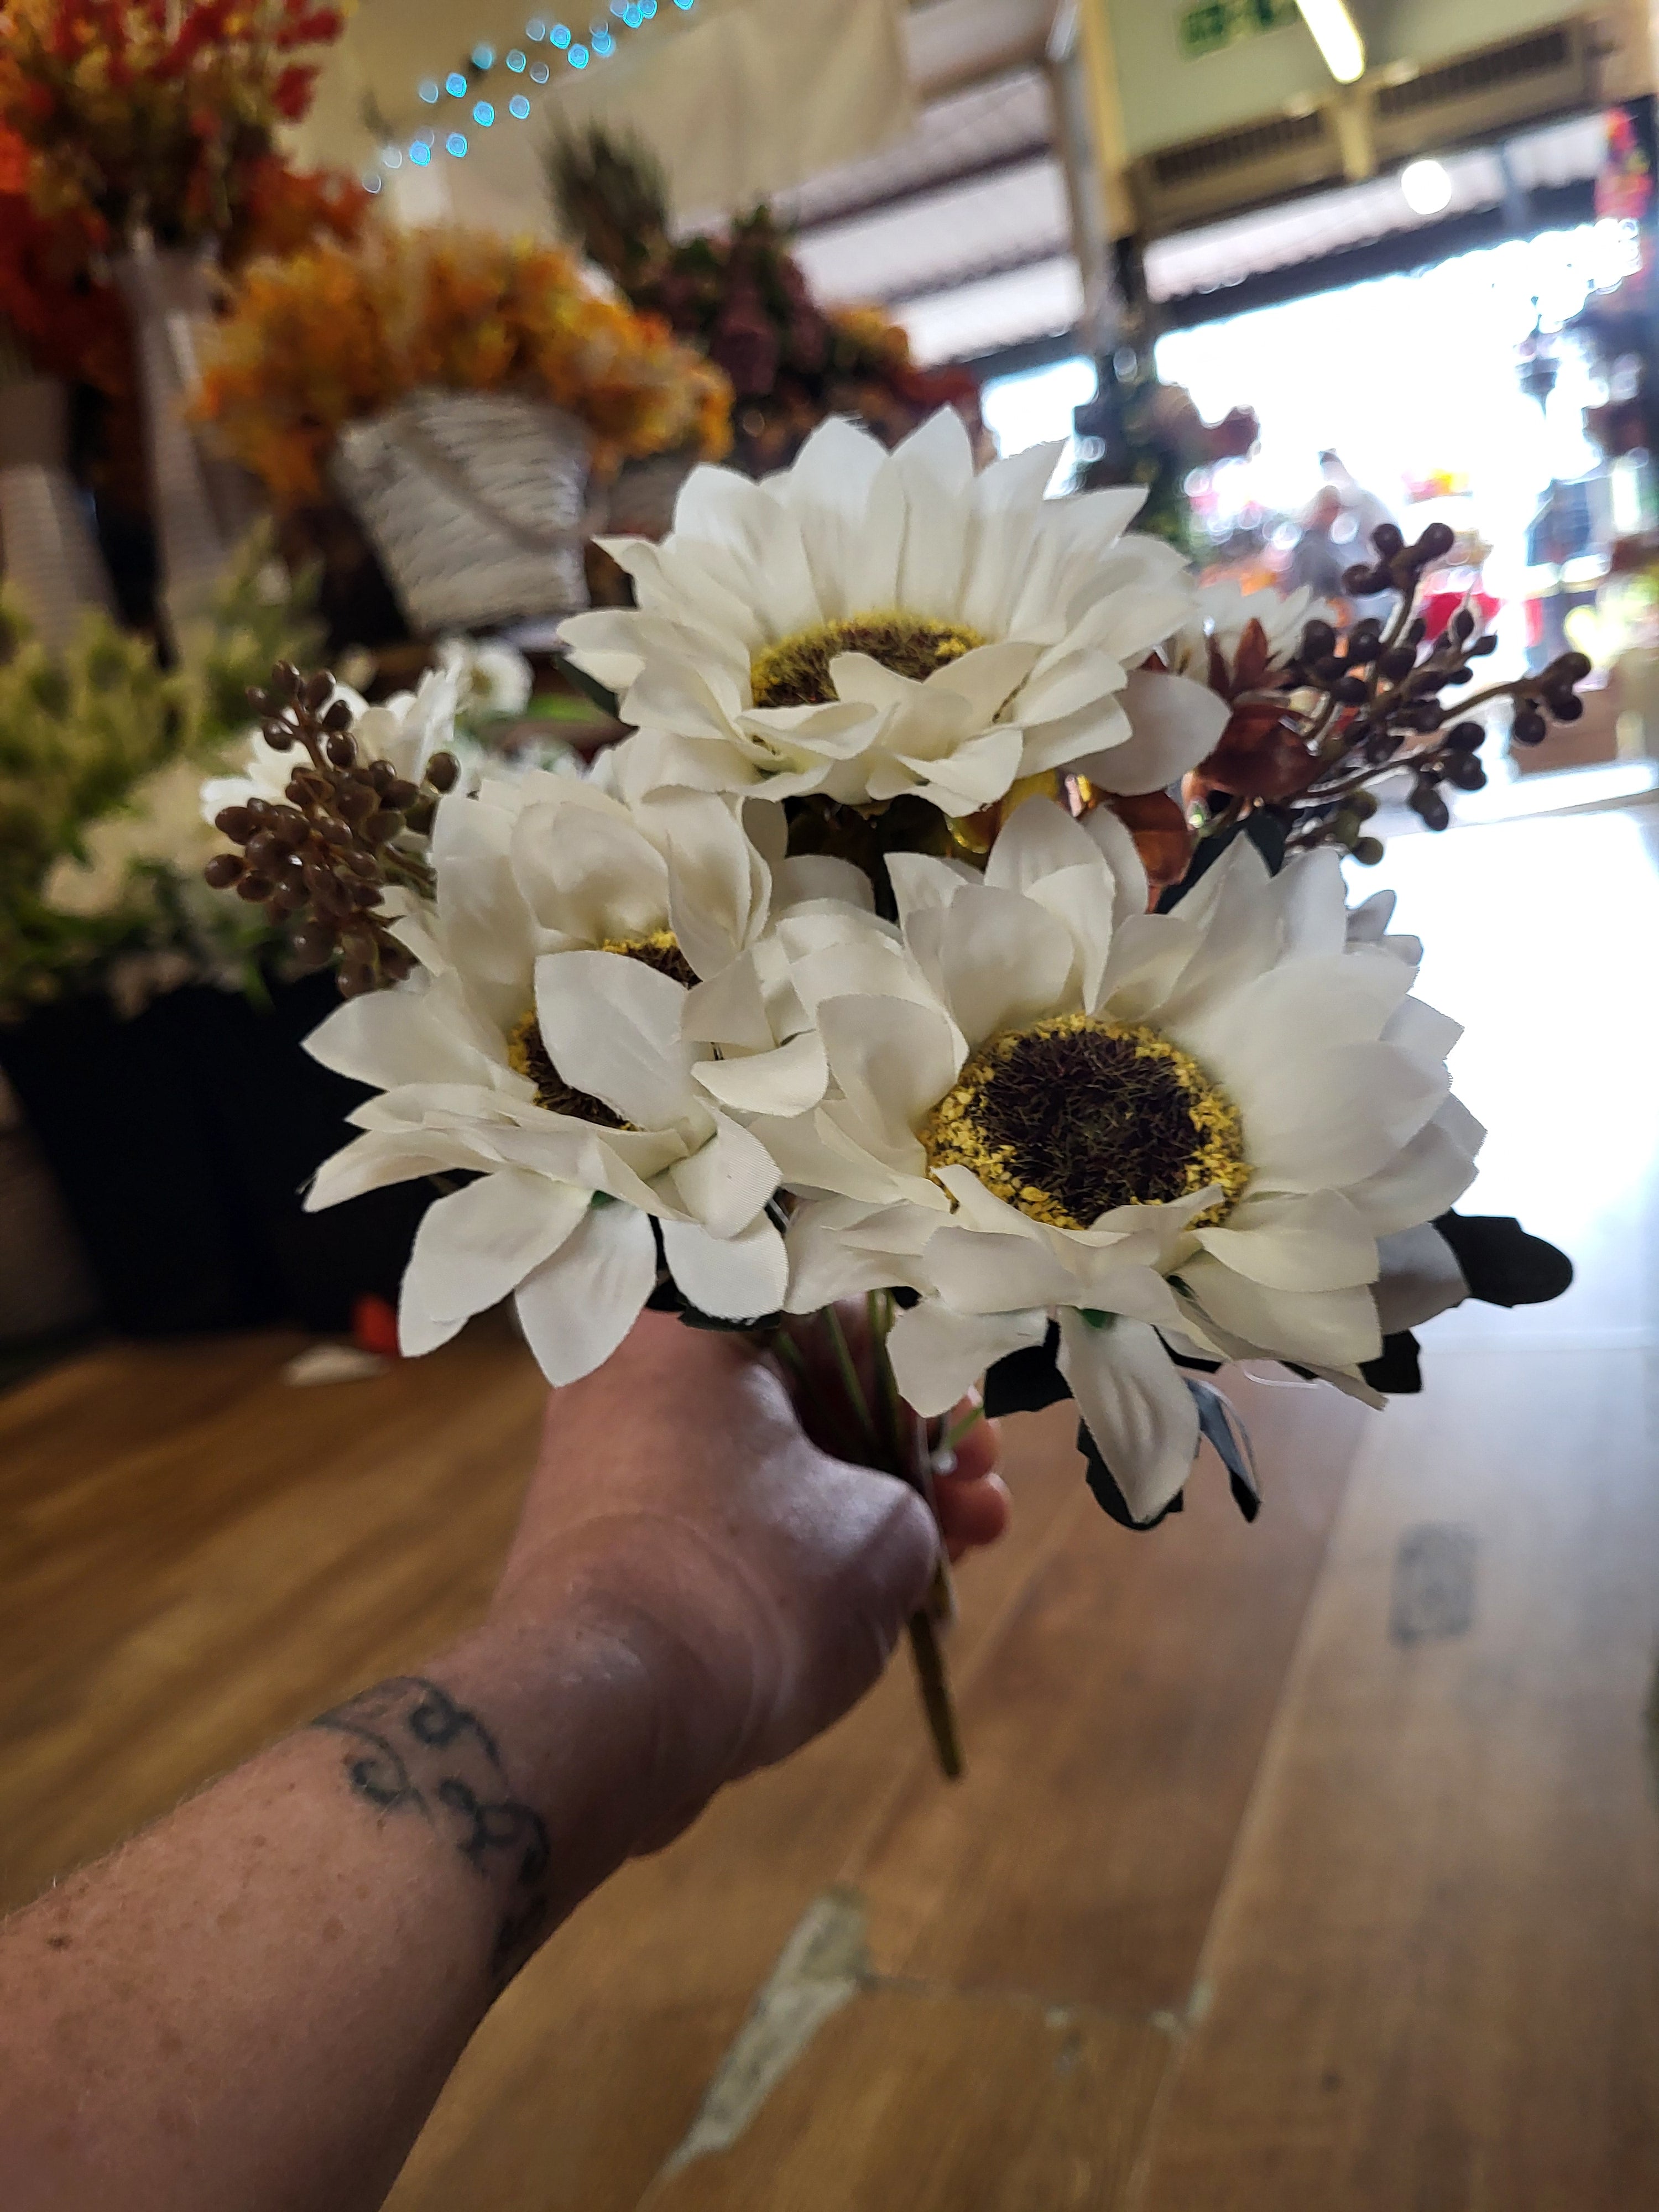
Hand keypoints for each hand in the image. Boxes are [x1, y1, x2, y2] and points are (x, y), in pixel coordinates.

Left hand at [487, 1311, 1005, 1848]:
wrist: (598, 1722)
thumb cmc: (754, 1590)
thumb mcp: (888, 1529)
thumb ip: (916, 1493)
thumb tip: (904, 1504)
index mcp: (693, 1324)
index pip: (842, 1318)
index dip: (933, 1383)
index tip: (978, 1444)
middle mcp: (634, 1371)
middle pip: (805, 1393)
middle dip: (910, 1452)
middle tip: (982, 1499)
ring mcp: (610, 1459)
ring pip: (769, 1462)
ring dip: (867, 1503)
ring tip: (959, 1553)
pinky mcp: (604, 1541)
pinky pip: (721, 1516)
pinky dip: (797, 1543)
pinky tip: (876, 1593)